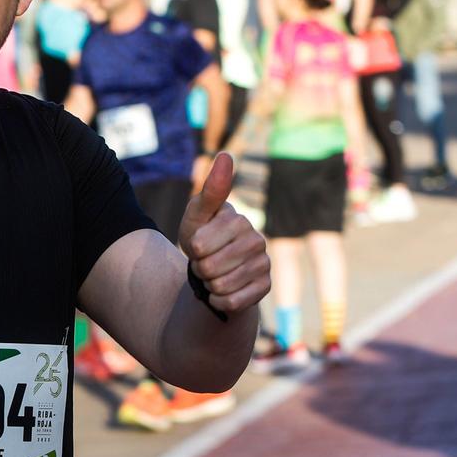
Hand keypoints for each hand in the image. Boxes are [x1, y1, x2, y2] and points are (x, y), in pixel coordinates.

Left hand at [177, 152, 270, 316]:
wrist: (214, 269)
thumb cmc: (202, 235)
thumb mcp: (198, 214)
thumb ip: (211, 189)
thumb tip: (227, 154)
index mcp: (239, 221)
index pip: (198, 246)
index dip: (191, 250)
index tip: (197, 244)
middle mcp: (257, 241)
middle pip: (209, 268)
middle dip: (199, 269)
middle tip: (205, 262)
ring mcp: (264, 265)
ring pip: (220, 287)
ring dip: (209, 285)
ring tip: (214, 275)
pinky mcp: (265, 287)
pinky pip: (233, 303)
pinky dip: (220, 301)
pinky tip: (222, 292)